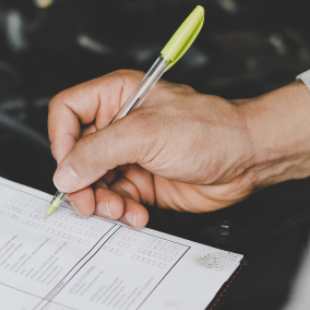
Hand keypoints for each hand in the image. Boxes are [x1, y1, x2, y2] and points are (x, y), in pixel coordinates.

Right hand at [48, 71, 309, 225]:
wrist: (247, 159)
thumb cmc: (212, 129)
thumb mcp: (146, 134)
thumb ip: (99, 152)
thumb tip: (66, 171)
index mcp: (117, 96)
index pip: (66, 112)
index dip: (62, 140)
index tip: (70, 166)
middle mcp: (119, 125)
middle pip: (75, 155)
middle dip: (81, 182)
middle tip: (88, 200)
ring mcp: (130, 155)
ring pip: (93, 183)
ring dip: (101, 202)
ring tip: (117, 208)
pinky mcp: (141, 182)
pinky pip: (115, 200)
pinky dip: (121, 211)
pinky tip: (136, 213)